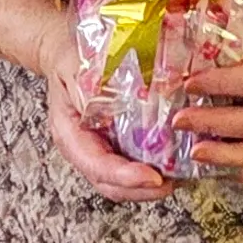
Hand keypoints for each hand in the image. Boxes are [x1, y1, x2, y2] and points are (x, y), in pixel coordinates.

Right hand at [43, 57, 172, 204]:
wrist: (64, 52)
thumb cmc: (69, 58)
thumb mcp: (76, 64)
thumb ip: (93, 81)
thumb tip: (125, 94)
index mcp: (70, 133)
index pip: (96, 165)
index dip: (125, 176)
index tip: (152, 177)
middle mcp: (84, 148)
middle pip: (110, 184)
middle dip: (141, 190)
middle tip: (171, 183)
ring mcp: (99, 148)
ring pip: (122, 181)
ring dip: (149, 186)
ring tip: (178, 177)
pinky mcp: (114, 143)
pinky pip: (132, 164)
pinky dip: (152, 168)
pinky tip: (174, 161)